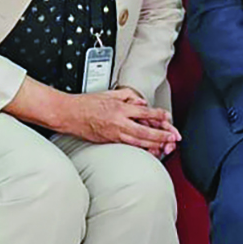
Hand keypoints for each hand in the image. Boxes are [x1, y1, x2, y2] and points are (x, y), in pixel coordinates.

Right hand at [60, 88, 180, 153]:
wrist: (69, 114)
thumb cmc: (85, 104)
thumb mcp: (108, 93)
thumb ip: (127, 96)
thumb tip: (141, 102)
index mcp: (119, 108)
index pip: (145, 112)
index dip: (159, 115)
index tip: (167, 117)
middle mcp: (119, 122)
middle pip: (146, 130)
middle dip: (162, 135)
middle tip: (173, 137)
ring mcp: (114, 134)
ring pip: (139, 141)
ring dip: (155, 144)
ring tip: (166, 146)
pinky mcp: (110, 141)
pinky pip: (130, 146)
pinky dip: (141, 148)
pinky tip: (149, 150)